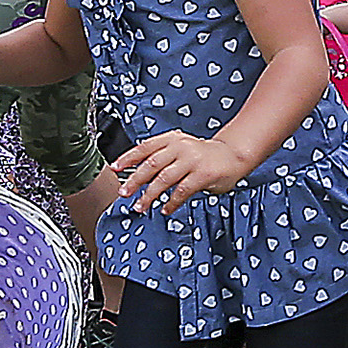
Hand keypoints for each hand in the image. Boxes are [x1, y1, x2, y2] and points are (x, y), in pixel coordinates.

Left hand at [106, 131, 254, 214]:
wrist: (233, 155)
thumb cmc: (203, 155)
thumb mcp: (180, 149)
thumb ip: (162, 158)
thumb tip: (137, 176)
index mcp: (172, 139)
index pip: (144, 147)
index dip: (128, 158)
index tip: (114, 168)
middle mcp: (180, 147)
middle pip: (151, 164)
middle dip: (135, 180)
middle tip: (124, 192)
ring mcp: (192, 160)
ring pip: (164, 179)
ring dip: (150, 195)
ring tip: (141, 206)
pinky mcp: (203, 174)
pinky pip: (182, 191)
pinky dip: (171, 202)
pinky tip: (165, 209)